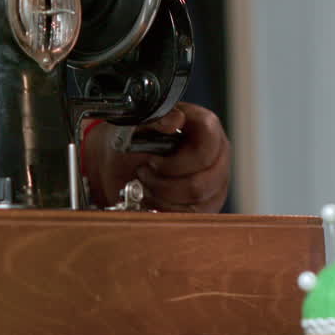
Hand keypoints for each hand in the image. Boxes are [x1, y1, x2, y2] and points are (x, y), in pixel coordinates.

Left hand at [84, 102, 229, 211]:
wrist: (117, 161)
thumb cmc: (129, 138)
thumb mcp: (136, 124)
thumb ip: (157, 119)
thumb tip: (174, 120)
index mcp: (205, 128)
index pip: (207, 148)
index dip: (178, 161)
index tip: (152, 161)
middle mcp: (217, 155)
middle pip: (201, 182)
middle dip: (164, 182)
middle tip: (143, 172)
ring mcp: (215, 181)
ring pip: (195, 200)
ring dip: (162, 194)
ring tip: (145, 182)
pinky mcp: (207, 204)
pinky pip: (191, 215)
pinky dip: (164, 208)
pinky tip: (151, 196)